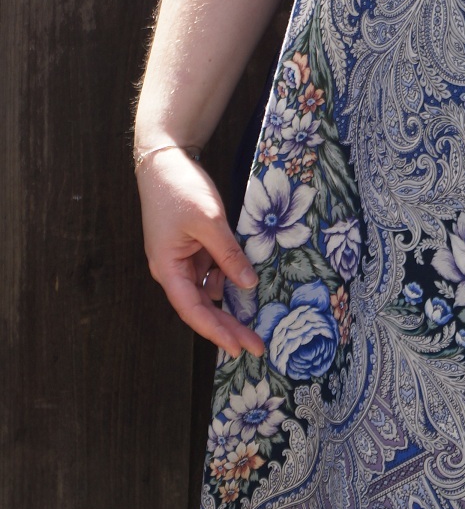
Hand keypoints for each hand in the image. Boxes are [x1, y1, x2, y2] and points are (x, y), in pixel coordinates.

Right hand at [137, 146, 265, 359]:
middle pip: (202, 306)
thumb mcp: (209, 221)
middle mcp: (173, 270)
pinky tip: (247, 283)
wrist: (165, 160)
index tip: (238, 348)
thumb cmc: (179, 190)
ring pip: (208, 290)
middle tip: (256, 346)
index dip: (216, 331)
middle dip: (228, 326)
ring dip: (229, 305)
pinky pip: (212, 270)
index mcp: (168, 269)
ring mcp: (183, 259)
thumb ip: (228, 254)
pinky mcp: (193, 247)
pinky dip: (229, 278)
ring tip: (257, 322)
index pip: (193, 310)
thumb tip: (248, 285)